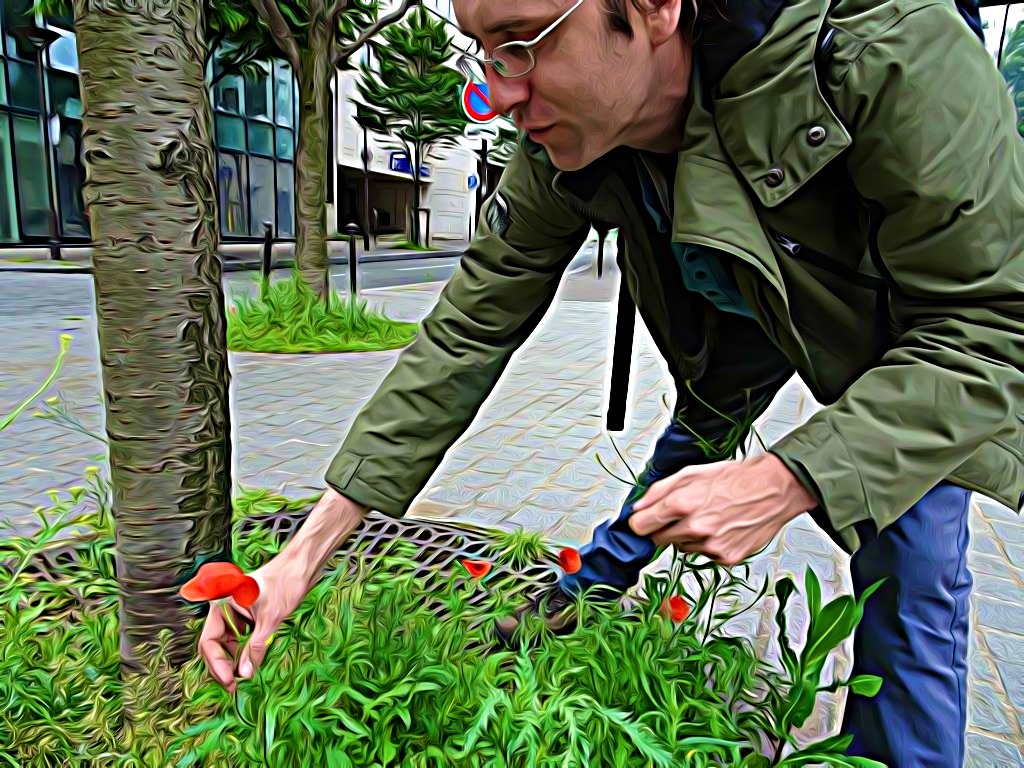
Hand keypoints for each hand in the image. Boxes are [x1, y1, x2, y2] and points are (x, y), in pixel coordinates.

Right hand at [198, 488, 366, 691]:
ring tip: (243, 679)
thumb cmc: (286, 583)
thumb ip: (256, 646)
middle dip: (223, 666)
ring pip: (228, 645)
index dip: (217, 664)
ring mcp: (237, 615)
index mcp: (222, 605)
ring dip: (234, 662)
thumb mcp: (271, 618)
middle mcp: (225, 610)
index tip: (230, 681)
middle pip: (215, 645)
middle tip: (234, 688)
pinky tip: (251, 666)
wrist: (303, 565)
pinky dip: (245, 653)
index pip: (209, 641)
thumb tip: (245, 674)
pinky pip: (241, 640)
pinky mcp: (250, 618)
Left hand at [628, 453, 817, 566]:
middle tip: (685, 513)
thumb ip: (658, 492)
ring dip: (689, 536)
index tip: (646, 520)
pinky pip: (704, 554)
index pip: (640, 526)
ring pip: (682, 547)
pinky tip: (722, 528)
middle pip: (659, 539)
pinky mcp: (726, 557)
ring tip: (710, 517)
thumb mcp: (690, 473)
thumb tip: (636, 509)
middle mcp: (694, 527)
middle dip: (665, 528)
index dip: (641, 522)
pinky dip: (708, 544)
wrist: (773, 489)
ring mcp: (710, 545)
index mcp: (681, 503)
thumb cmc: (733, 478)